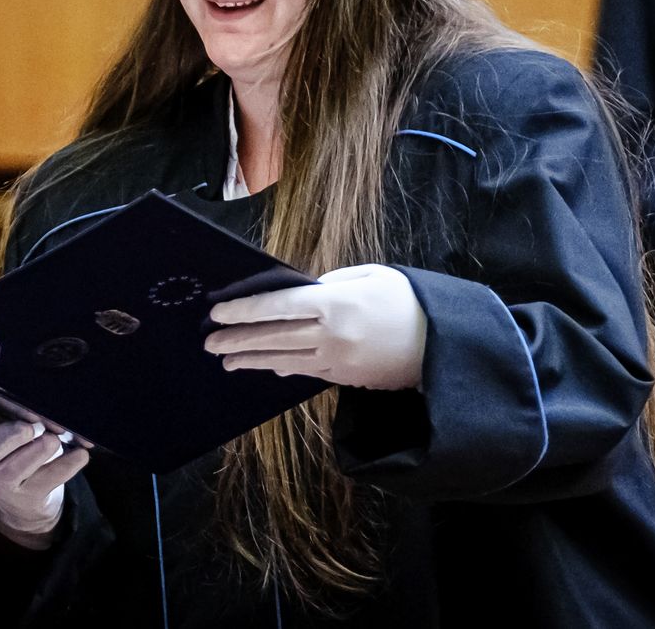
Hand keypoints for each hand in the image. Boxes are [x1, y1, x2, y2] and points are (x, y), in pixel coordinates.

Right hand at [0, 398, 89, 548]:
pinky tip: (81, 454)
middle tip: (30, 428)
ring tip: (54, 440)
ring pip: (22, 463)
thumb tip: (41, 390)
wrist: (20, 504)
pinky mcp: (29, 495)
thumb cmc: (13, 452)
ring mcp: (5, 480)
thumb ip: (10, 409)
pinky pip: (51, 477)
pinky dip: (69, 463)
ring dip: (42, 448)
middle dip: (13, 435)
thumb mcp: (2, 430)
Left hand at [204, 264, 425, 389]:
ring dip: (253, 359)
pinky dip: (283, 368)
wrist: (445, 343)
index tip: (218, 312)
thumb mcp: (371, 275)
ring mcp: (337, 361)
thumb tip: (300, 292)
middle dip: (238, 339)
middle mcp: (331, 335)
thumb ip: (332, 282)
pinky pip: (306, 372)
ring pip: (284, 360)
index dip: (245, 310)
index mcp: (336, 303)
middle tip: (209, 342)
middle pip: (274, 337)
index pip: (278, 306)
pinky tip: (265, 366)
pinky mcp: (346, 379)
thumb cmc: (408, 300)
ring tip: (227, 359)